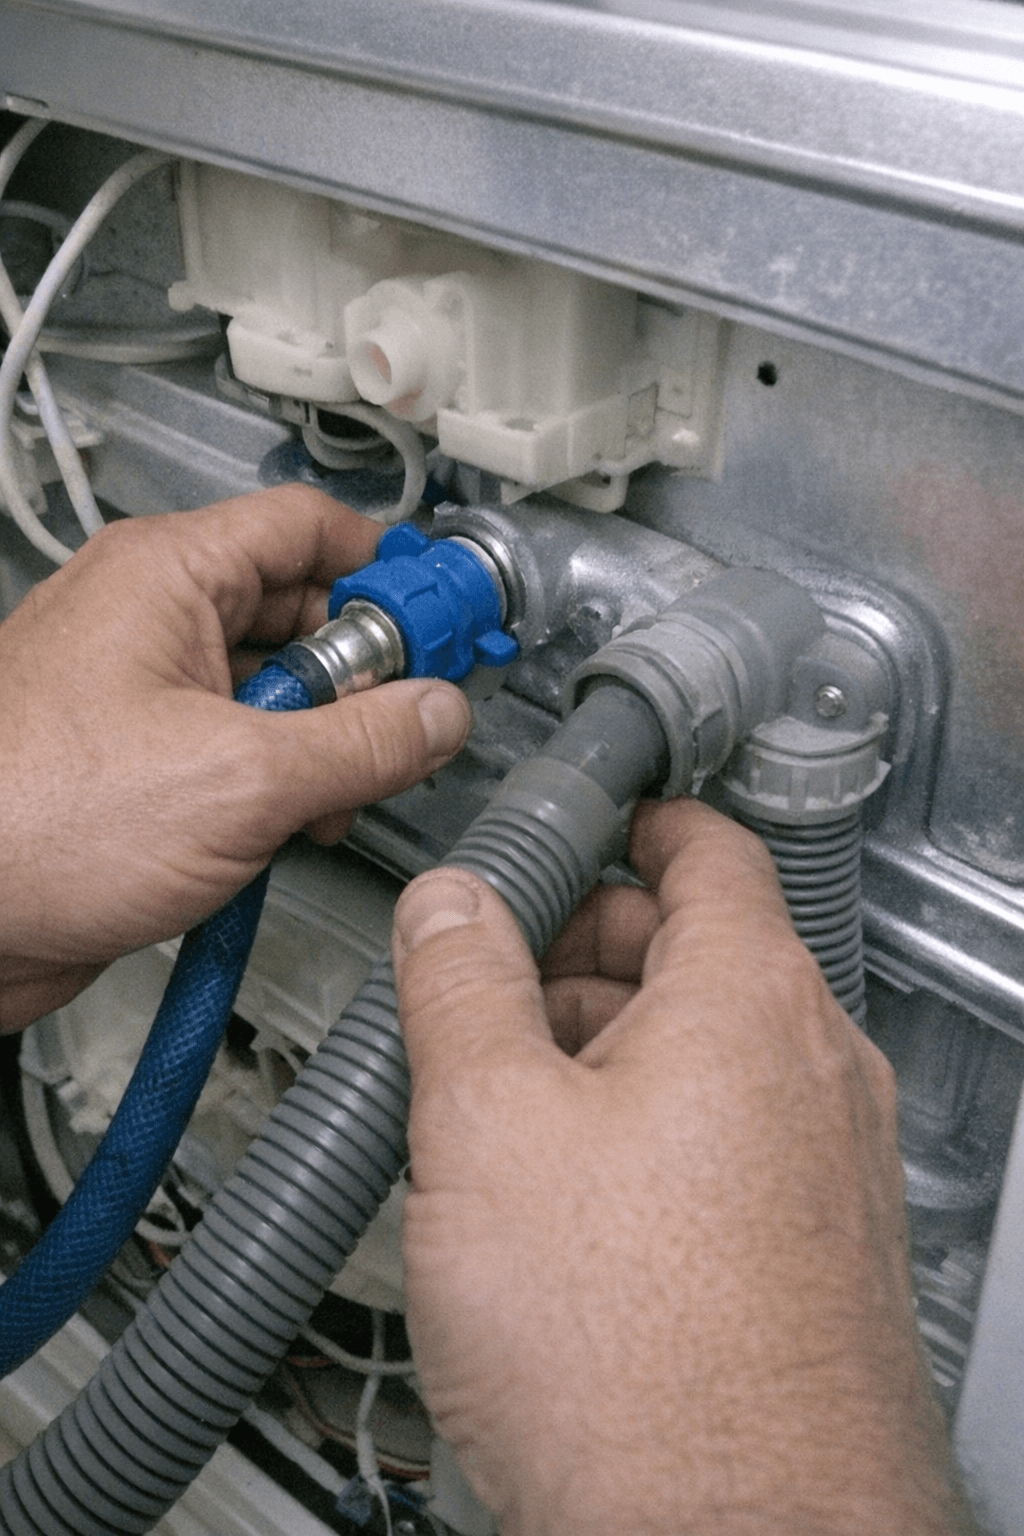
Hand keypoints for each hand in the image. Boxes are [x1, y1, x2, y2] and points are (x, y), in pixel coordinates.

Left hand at [0, 486, 471, 1029]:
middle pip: (300, 610)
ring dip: (328, 742)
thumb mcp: (241, 776)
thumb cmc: (27, 820)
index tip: (448, 614)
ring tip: (344, 792)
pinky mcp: (141, 765)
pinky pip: (240, 749)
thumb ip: (362, 741)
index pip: (307, 525)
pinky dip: (283, 782)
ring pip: (274, 689)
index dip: (388, 565)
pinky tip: (296, 827)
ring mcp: (144, 695)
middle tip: (415, 717)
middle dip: (365, 671)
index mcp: (165, 576)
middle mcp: (152, 622)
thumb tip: (436, 713)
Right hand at [393, 799, 969, 1535]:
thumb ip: (461, 987)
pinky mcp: (815, 1248)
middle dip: (590, 955)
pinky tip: (573, 1205)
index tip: (577, 831)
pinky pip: (731, 1143)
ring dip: (611, 1055)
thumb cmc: (639, 1364)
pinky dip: (653, 1133)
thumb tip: (450, 905)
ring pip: (710, 1055)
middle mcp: (815, 1070)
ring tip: (510, 1115)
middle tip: (496, 989)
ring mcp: (827, 1164)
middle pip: (699, 951)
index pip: (706, 848)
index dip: (629, 823)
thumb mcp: (489, 1128)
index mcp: (750, 1001)